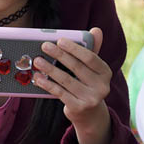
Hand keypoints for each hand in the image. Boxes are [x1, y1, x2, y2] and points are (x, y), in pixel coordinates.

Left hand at [34, 28, 112, 143]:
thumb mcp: (92, 69)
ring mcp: (91, 99)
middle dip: (59, 55)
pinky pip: (60, 93)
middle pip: (77, 67)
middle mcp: (102, 87)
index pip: (90, 58)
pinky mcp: (78, 108)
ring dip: (50, 69)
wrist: (89, 114)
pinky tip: (38, 78)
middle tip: (45, 46)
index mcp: (106, 73)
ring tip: (38, 60)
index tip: (60, 40)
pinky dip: (48, 84)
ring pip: (66, 80)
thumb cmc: (88, 84)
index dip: (74, 48)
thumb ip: (92, 50)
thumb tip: (96, 30)